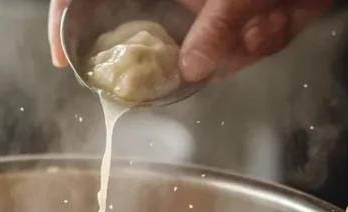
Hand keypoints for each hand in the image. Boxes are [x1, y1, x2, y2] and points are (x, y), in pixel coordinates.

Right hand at [48, 0, 330, 81]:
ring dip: (243, 43)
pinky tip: (284, 12)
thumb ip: (218, 23)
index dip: (63, 17)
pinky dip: (266, 39)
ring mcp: (208, 6)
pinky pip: (242, 51)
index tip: (64, 60)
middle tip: (228, 41)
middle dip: (191, 51)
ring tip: (272, 11)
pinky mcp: (242, 20)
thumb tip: (190, 69)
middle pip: (150, 34)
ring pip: (203, 51)